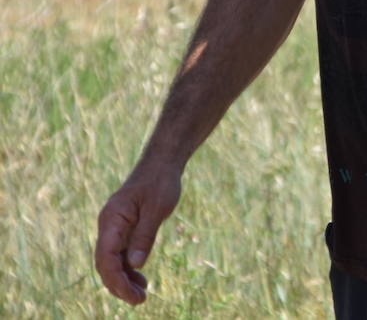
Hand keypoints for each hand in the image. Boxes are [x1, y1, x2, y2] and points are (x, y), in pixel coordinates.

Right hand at [94, 163, 181, 304]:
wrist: (162, 164)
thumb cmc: (160, 182)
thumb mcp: (157, 209)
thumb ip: (145, 236)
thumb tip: (135, 265)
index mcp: (112, 220)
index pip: (106, 258)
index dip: (116, 280)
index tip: (132, 295)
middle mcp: (109, 226)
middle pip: (106, 263)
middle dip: (119, 285)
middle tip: (140, 300)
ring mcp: (115, 228)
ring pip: (113, 261)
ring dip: (124, 279)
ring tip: (142, 295)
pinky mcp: (125, 229)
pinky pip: (121, 254)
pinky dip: (129, 268)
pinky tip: (140, 280)